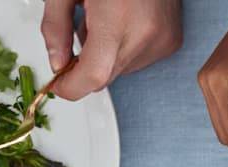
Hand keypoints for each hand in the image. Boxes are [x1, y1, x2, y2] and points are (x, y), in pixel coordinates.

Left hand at [40, 0, 181, 101]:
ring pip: (122, 70)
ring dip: (106, 57)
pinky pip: (140, 61)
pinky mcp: (171, 42)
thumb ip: (55, 27)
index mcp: (115, 18)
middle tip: (76, 36)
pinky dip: (125, 50)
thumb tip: (57, 62)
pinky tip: (123, 23)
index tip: (58, 86)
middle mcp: (144, 34)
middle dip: (85, 66)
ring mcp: (161, 41)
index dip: (71, 87)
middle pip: (106, 75)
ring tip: (105, 22)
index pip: (93, 75)